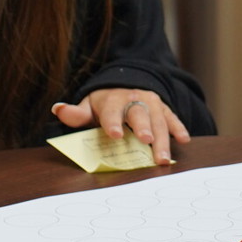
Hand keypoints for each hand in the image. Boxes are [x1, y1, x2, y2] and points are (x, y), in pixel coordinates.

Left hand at [52, 89, 190, 164]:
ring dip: (162, 138)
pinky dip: (179, 128)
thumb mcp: (88, 105)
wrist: (126, 85)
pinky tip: (184, 140)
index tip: (114, 135)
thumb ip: (75, 113)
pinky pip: (173, 118)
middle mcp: (133, 99)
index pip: (111, 112)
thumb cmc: (104, 103)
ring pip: (158, 120)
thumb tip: (57, 109)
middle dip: (143, 127)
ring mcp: (151, 103)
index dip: (112, 123)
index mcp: (112, 100)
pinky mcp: (164, 108)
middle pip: (139, 114)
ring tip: (163, 157)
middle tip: (146, 141)